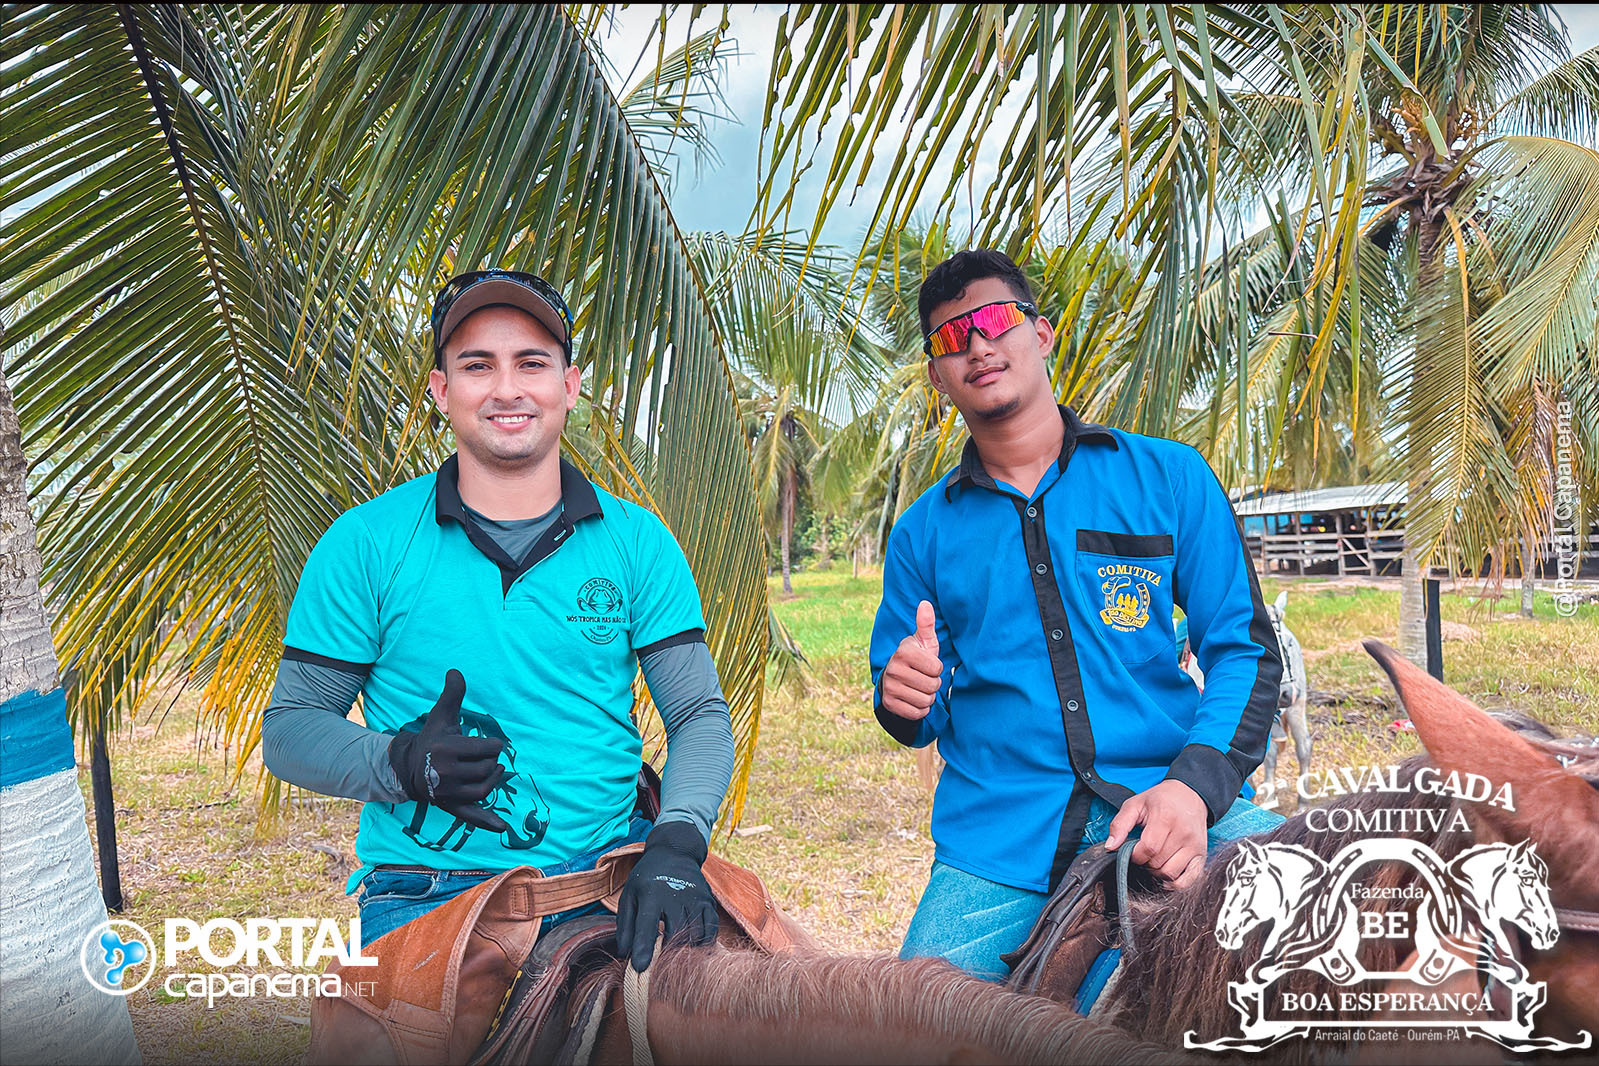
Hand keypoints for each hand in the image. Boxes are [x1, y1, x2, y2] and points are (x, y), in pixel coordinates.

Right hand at [386, 670, 508, 832]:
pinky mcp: (451, 806)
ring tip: (492, 771)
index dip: (493, 745)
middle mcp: (446, 773)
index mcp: (447, 749)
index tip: (486, 744)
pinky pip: (471, 816)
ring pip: (485, 788)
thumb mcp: (441, 716)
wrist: (409, 768)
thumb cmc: (432, 738)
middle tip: (485, 757)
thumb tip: (455, 670)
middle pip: (488, 769)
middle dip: (491, 761)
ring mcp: (448, 792)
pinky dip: (487, 822)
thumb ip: (452, 695)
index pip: (488, 748)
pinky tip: (502, 827)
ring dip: (493, 779)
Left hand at [616, 821, 717, 970]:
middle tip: (659, 970)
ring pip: (695, 935)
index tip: (640, 968)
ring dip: (686, 952)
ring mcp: (695, 898)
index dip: (643, 949)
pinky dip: (704, 944)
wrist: (674, 852)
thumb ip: (625, 926)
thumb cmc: (647, 879)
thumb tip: (624, 955)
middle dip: (667, 956)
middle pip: (676, 934)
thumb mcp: (629, 897)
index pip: (647, 926)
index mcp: (651, 894)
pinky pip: (711, 930)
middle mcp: (675, 895)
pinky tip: (693, 950)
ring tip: (675, 961)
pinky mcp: (708, 901)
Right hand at [880, 600, 942, 720]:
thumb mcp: (923, 642)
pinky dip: (920, 709)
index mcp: (903, 652)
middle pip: (932, 686)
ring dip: (927, 697)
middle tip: (924, 678)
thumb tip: (925, 603)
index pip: (936, 668)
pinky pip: (917, 713)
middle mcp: (893, 668)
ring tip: (919, 688)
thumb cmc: (917, 659)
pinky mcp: (889, 704)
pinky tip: (914, 699)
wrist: (896, 680)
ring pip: (925, 701)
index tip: (928, 665)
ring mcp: (889, 687)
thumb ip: (926, 624)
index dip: (937, 668)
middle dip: (933, 685)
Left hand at [1104, 779, 1207, 890]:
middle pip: (1158, 863)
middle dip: (1145, 863)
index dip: (1135, 855)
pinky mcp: (1202, 856)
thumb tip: (1110, 847)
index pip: (1148, 849)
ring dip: (1157, 873)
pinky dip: (1174, 883)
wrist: (1189, 795)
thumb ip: (1120, 824)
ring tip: (1154, 859)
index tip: (1132, 850)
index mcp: (1166, 817)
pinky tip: (1166, 873)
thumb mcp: (1135, 804)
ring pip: (1171, 874)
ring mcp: (1195, 846)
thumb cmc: (1160, 800)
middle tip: (1143, 852)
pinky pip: (1188, 881)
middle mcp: (1183, 833)